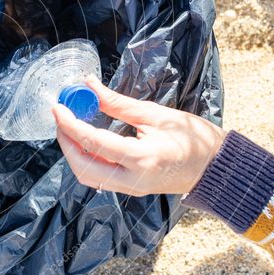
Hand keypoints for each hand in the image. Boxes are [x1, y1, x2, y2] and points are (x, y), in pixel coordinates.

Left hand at [53, 75, 225, 195]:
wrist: (216, 168)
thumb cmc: (193, 138)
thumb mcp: (155, 114)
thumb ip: (118, 103)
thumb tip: (89, 85)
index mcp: (141, 158)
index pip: (93, 142)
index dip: (70, 124)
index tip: (57, 107)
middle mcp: (132, 179)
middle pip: (82, 166)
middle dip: (65, 141)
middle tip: (60, 116)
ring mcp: (130, 188)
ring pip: (87, 176)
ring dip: (72, 152)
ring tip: (69, 126)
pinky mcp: (130, 189)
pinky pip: (98, 178)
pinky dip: (85, 159)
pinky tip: (84, 140)